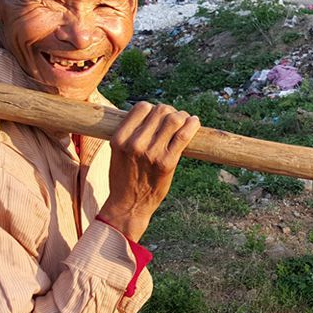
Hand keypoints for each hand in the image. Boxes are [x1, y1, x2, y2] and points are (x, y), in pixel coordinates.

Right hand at [97, 102, 199, 241]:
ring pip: (174, 119)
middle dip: (169, 111)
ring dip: (182, 116)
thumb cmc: (124, 176)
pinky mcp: (167, 162)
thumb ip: (131, 133)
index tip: (158, 116)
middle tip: (173, 119)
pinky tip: (194, 122)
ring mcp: (152, 153)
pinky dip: (193, 124)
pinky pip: (184, 135)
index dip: (152, 108)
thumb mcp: (118, 151)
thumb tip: (154, 112)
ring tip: (184, 120)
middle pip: (160, 111)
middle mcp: (135, 144)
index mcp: (120, 138)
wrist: (129, 205)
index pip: (142, 107)